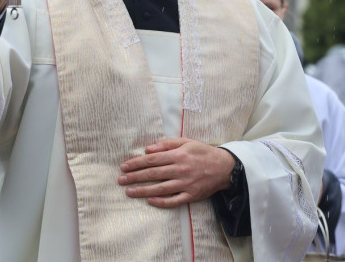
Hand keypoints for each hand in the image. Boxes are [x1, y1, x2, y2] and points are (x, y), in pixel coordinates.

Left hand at [118, 138, 233, 207]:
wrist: (224, 167)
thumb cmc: (203, 152)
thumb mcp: (187, 142)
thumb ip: (167, 144)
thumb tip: (148, 148)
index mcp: (179, 155)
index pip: (153, 159)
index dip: (137, 163)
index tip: (124, 166)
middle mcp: (181, 169)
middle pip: (153, 174)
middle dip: (135, 177)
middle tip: (121, 180)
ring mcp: (186, 183)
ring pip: (161, 188)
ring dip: (143, 190)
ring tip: (129, 192)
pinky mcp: (191, 195)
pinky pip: (174, 200)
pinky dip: (162, 202)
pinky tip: (150, 201)